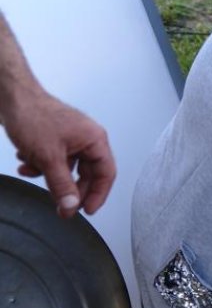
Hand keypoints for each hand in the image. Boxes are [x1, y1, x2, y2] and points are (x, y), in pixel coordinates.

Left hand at [3, 91, 114, 217]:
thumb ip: (62, 185)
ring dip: (50, 175)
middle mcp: (86, 139)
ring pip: (67, 167)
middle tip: (61, 206)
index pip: (106, 174)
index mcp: (95, 140)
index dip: (97, 195)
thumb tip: (71, 207)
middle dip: (69, 189)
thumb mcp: (48, 158)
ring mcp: (70, 137)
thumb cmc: (32, 115)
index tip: (86, 211)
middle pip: (87, 173)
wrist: (10, 96)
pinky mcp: (54, 137)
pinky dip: (40, 164)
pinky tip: (26, 163)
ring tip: (33, 174)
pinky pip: (54, 159)